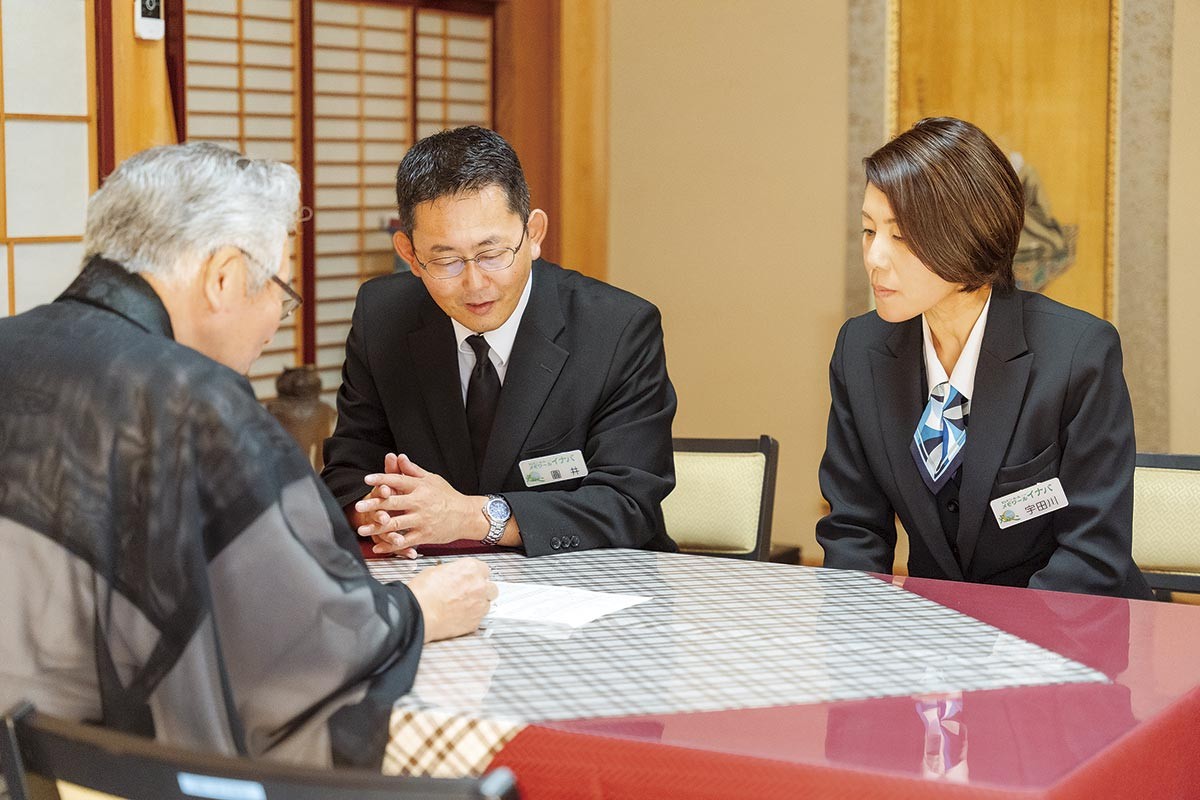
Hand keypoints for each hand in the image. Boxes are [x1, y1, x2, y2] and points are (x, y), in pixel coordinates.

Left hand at [353, 453, 485, 550]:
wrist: (467, 515)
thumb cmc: (448, 496)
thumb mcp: (432, 479)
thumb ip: (413, 471)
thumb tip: (399, 457)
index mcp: (420, 487)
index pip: (398, 480)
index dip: (382, 478)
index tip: (367, 480)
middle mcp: (419, 503)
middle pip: (393, 503)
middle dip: (374, 504)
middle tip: (358, 506)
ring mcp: (422, 520)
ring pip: (396, 524)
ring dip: (377, 527)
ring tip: (362, 529)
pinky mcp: (425, 535)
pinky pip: (405, 541)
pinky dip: (391, 545)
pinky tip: (378, 547)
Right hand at [406, 558, 496, 641]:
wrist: (419, 613)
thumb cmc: (423, 593)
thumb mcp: (436, 570)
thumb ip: (453, 571)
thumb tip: (454, 575)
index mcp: (471, 569)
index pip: (484, 569)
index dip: (476, 575)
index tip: (472, 579)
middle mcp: (479, 585)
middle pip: (491, 587)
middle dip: (482, 590)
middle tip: (469, 593)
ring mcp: (480, 604)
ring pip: (487, 603)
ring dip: (478, 604)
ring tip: (462, 606)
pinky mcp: (476, 622)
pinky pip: (479, 618)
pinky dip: (472, 617)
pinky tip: (459, 616)